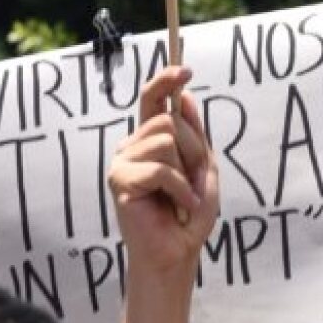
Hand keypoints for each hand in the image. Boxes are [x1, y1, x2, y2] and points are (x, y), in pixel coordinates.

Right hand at [109, 66, 218, 279]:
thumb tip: (185, 96)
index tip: (184, 70)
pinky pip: (161, 169)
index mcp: (150, 139)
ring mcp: (123, 161)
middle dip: (192, 150)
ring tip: (182, 197)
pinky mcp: (119, 181)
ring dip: (186, 172)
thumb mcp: (202, 167)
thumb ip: (194, 134)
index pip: (152, 100)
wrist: (177, 252)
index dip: (165, 81)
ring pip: (166, 139)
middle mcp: (132, 146)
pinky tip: (178, 207)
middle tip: (191, 182)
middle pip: (169, 120)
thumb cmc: (189, 212)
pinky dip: (180, 190)